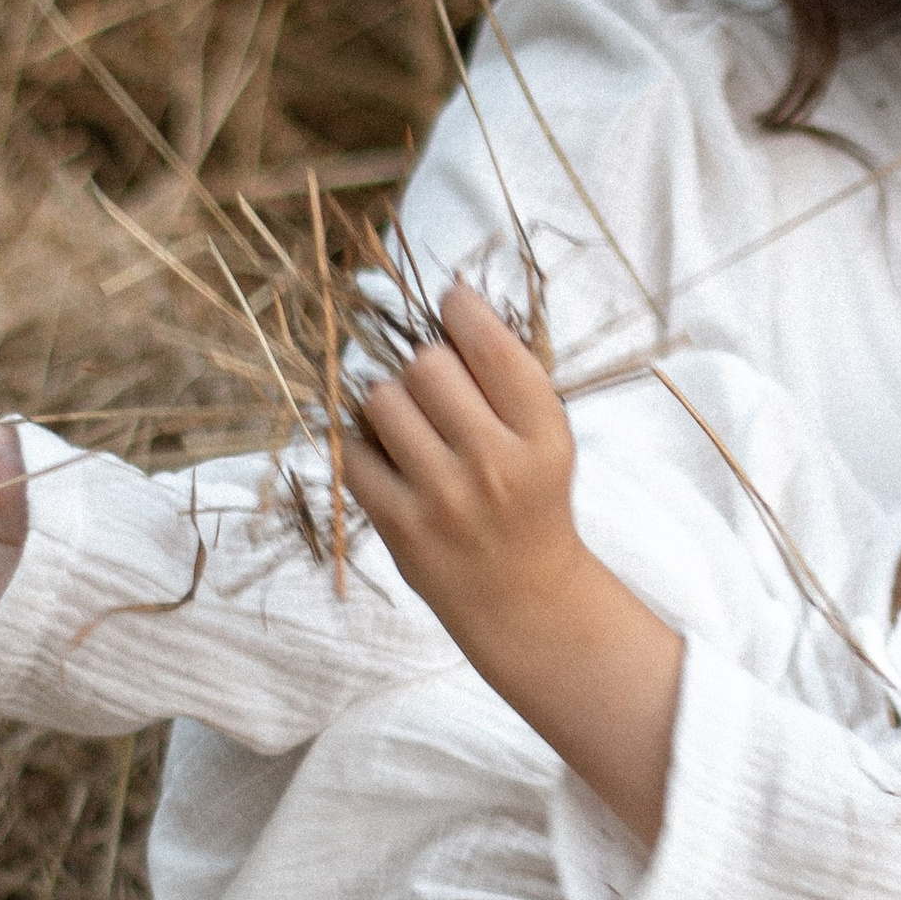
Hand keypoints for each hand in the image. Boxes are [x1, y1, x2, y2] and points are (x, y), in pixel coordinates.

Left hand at [341, 281, 683, 843]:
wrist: (521, 599)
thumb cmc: (531, 503)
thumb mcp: (547, 442)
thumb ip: (507, 381)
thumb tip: (446, 302)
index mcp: (544, 437)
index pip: (492, 346)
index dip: (463, 309)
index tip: (452, 301)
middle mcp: (495, 464)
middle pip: (428, 366)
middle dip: (425, 364)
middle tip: (434, 386)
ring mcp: (443, 497)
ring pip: (382, 399)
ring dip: (388, 397)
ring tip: (409, 421)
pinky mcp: (399, 524)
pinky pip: (353, 449)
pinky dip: (362, 440)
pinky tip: (386, 452)